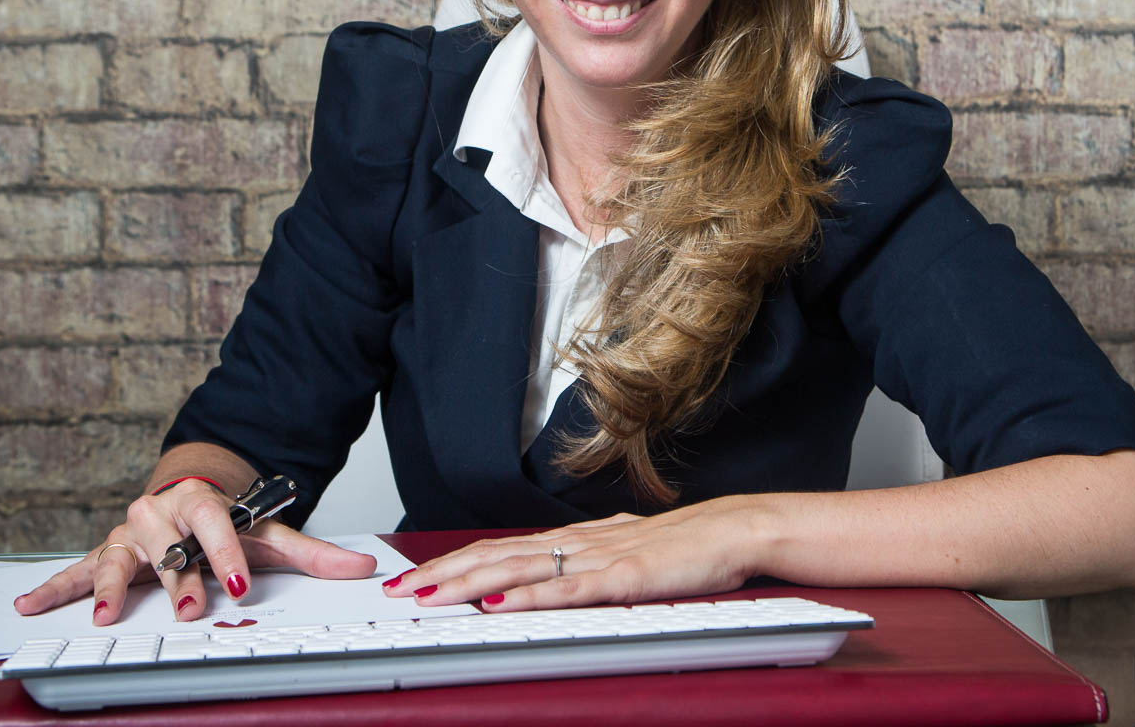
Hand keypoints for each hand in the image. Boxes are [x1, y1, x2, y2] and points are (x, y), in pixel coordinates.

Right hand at [13, 479, 376, 624]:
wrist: (190, 497)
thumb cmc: (229, 522)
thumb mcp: (271, 534)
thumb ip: (315, 554)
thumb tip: (363, 568)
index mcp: (202, 502)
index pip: (216, 526)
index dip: (227, 555)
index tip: (237, 584)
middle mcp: (159, 514)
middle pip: (168, 549)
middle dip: (177, 581)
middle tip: (188, 609)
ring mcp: (128, 534)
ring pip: (117, 560)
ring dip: (109, 588)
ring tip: (103, 613)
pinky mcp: (105, 553)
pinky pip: (75, 571)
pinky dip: (54, 588)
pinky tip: (28, 605)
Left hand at [395, 497, 765, 611]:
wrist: (733, 530)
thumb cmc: (687, 545)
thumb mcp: (626, 551)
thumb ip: (588, 562)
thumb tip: (551, 573)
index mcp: (577, 538)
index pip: (502, 547)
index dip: (456, 561)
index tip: (418, 576)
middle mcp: (578, 542)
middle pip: (497, 554)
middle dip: (444, 573)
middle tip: (402, 589)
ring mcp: (599, 558)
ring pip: (520, 568)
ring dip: (470, 583)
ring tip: (431, 596)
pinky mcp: (623, 578)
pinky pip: (568, 590)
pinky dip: (528, 597)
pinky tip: (501, 604)